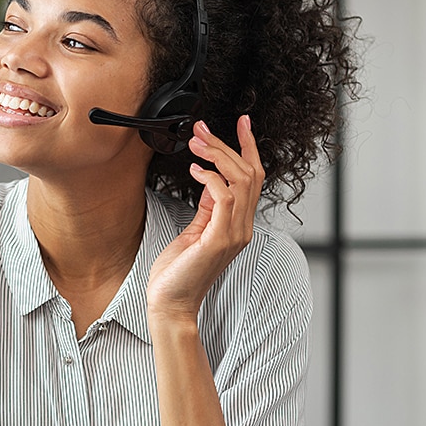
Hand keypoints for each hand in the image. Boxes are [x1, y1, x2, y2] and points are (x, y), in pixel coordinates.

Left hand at [147, 115, 264, 318]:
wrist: (171, 303)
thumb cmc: (178, 272)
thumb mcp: (195, 230)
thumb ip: (207, 207)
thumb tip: (210, 181)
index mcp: (239, 224)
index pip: (254, 178)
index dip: (249, 147)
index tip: (242, 122)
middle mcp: (242, 227)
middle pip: (249, 173)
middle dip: (226, 144)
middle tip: (201, 129)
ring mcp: (234, 234)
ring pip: (240, 180)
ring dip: (217, 156)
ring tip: (196, 144)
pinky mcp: (218, 239)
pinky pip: (223, 197)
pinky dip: (209, 177)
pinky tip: (193, 170)